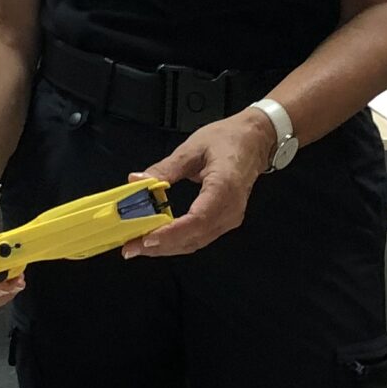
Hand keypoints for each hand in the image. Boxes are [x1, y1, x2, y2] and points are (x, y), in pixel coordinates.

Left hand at [128, 110, 276, 258]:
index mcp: (224, 187)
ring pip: (196, 242)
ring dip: (166, 247)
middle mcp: (230, 209)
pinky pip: (200, 237)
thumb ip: (165, 168)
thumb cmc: (227, 139)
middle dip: (161, 246)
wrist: (255, 141)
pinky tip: (158, 239)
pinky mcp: (225, 220)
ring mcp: (230, 218)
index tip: (146, 238)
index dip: (171, 233)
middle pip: (194, 237)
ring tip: (138, 246)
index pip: (197, 219)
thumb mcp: (192, 149)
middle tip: (131, 247)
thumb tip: (137, 180)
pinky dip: (177, 241)